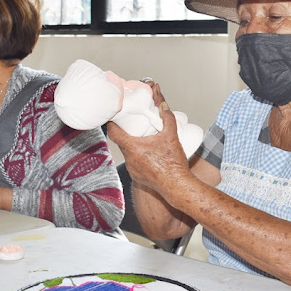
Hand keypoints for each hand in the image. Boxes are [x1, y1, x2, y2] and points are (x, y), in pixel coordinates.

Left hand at [107, 85, 190, 201]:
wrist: (178, 186)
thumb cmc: (173, 165)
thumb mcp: (172, 136)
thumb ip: (167, 117)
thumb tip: (163, 104)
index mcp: (133, 148)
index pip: (113, 133)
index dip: (112, 123)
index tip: (116, 116)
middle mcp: (130, 159)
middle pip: (121, 142)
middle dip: (126, 133)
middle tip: (134, 125)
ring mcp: (132, 170)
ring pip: (128, 153)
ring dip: (133, 145)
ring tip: (144, 139)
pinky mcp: (137, 177)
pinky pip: (134, 163)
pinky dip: (139, 156)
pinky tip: (149, 154)